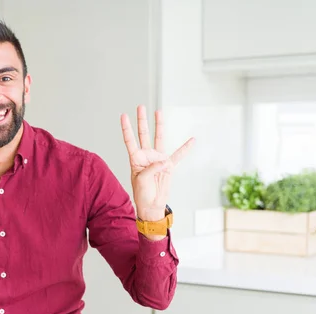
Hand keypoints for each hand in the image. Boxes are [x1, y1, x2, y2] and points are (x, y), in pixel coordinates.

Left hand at [121, 105, 193, 231]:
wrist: (152, 205)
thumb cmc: (142, 193)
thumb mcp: (141, 180)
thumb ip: (151, 169)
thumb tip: (163, 161)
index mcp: (136, 159)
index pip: (130, 140)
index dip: (126, 128)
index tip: (123, 115)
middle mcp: (146, 156)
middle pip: (143, 134)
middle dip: (142, 121)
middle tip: (140, 107)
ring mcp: (158, 159)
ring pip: (158, 138)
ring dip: (159, 126)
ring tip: (158, 112)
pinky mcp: (169, 166)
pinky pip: (178, 155)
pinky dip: (185, 148)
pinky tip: (192, 140)